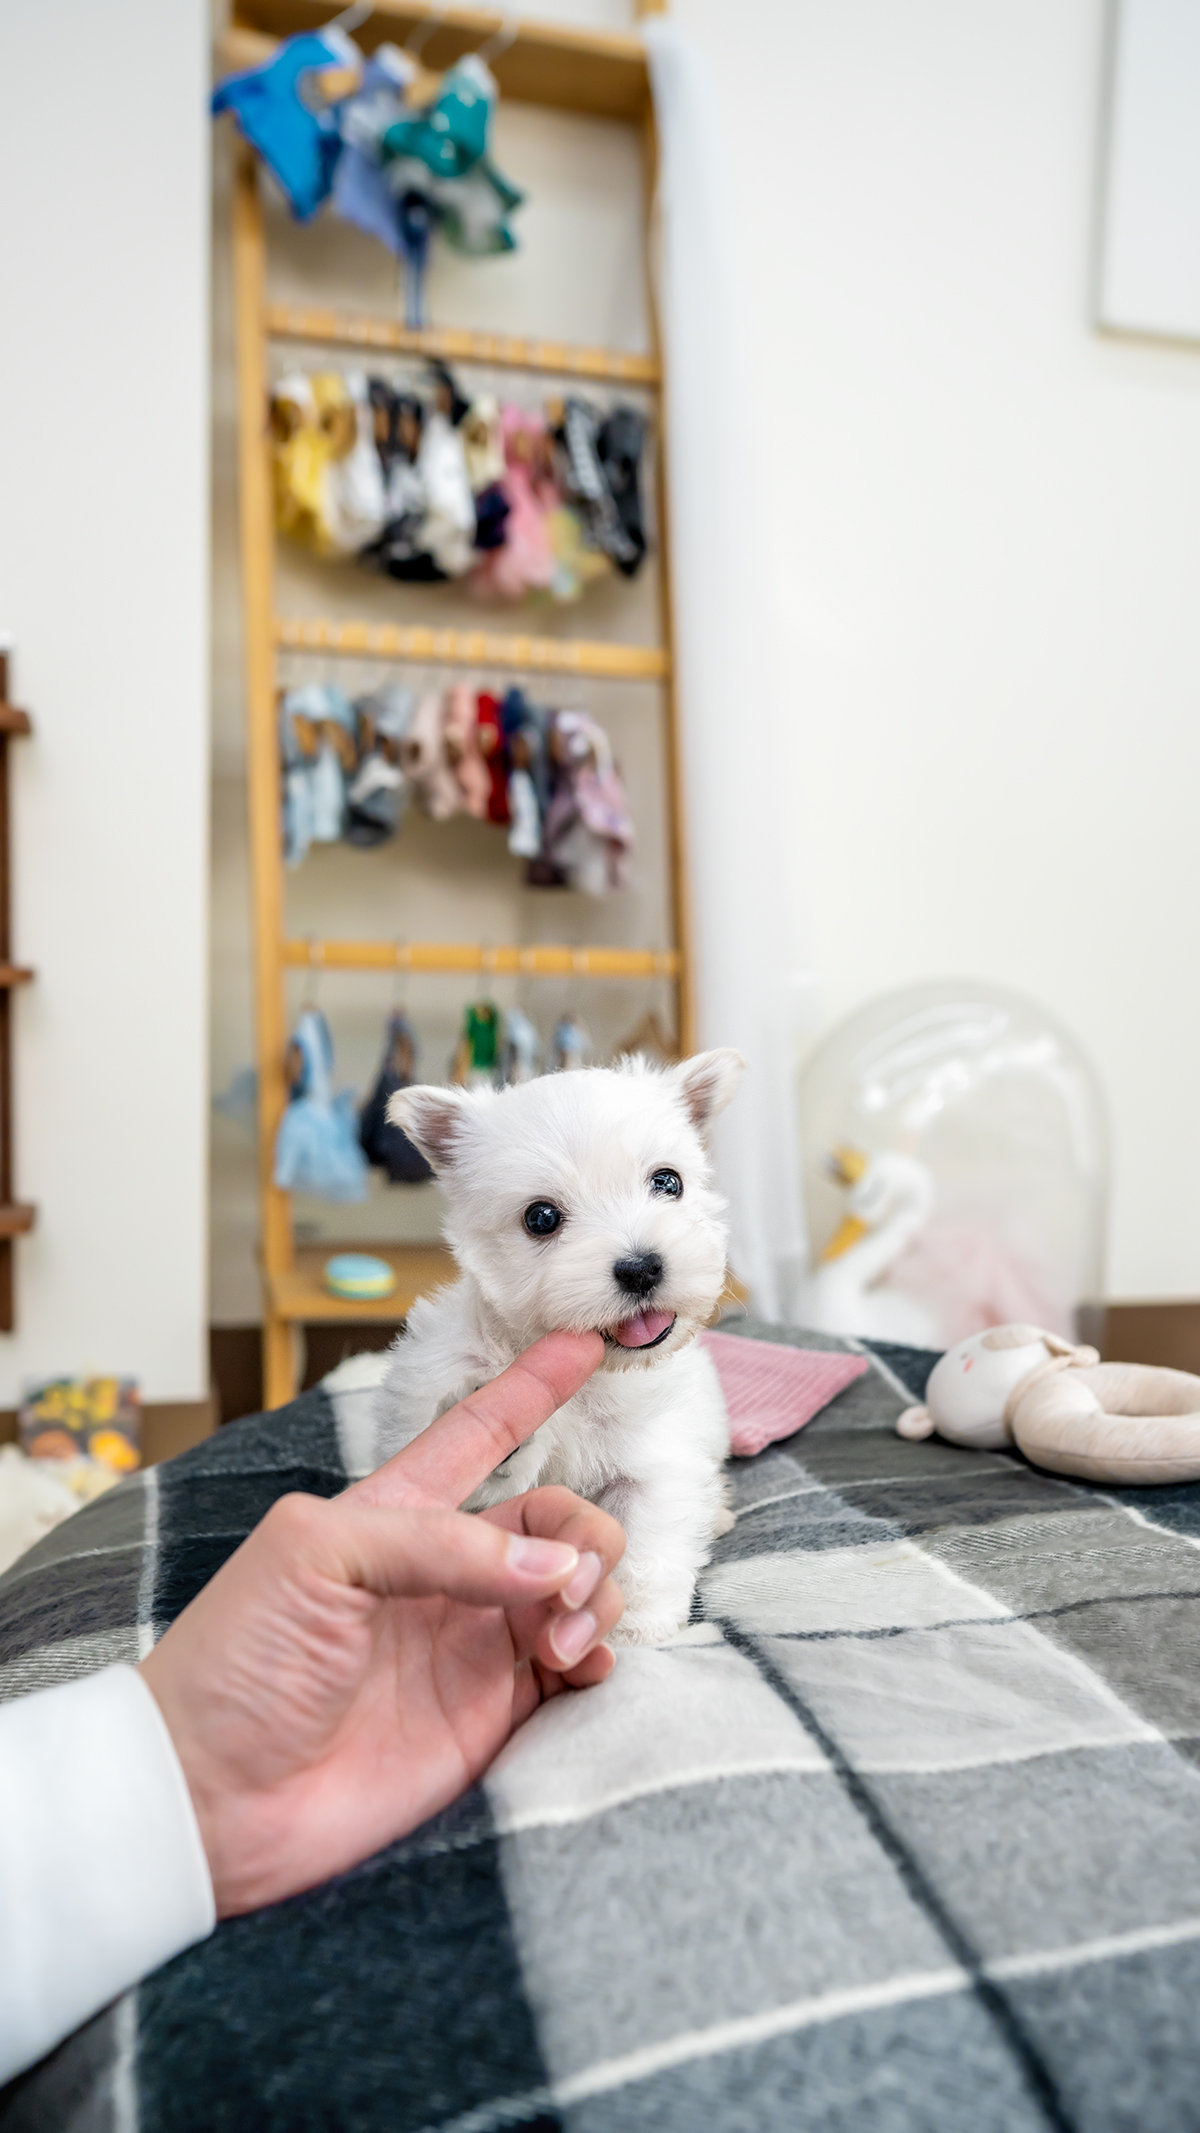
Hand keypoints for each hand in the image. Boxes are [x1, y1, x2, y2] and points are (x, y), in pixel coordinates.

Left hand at [140, 1331, 622, 1915]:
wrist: (213, 1801)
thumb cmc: (237, 1661)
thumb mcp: (315, 1554)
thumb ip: (439, 1541)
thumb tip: (553, 1567)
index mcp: (394, 1516)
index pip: (478, 1434)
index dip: (531, 1388)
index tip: (586, 1344)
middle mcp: (444, 1573)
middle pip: (554, 1519)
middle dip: (584, 1531)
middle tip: (567, 1582)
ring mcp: (471, 1645)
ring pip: (579, 1588)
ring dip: (596, 1596)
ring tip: (563, 1639)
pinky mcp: (490, 1718)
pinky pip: (577, 1670)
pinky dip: (602, 1656)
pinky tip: (583, 1664)